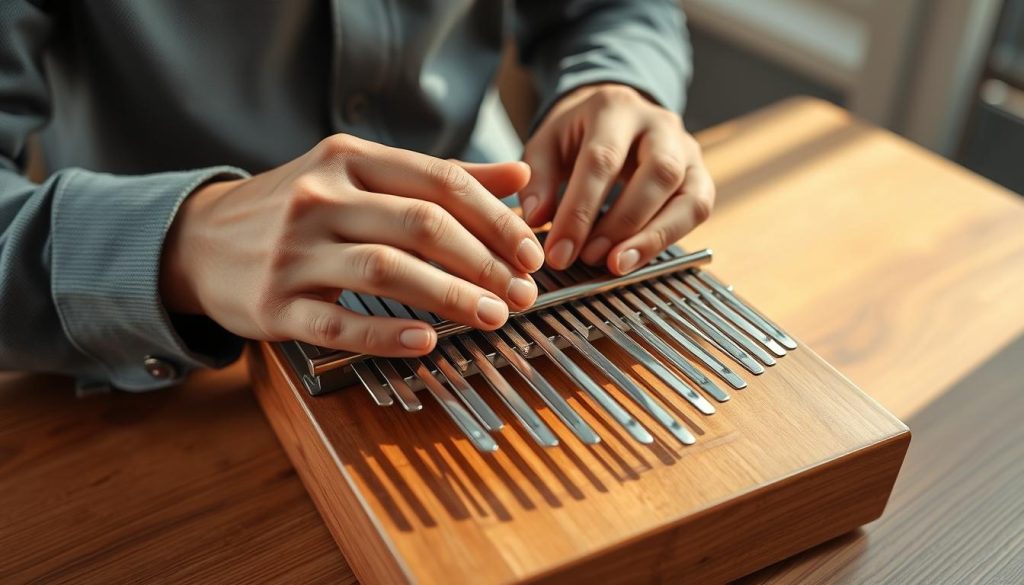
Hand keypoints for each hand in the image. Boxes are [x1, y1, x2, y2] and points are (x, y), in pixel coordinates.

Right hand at [160, 134, 543, 356]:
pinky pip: (338, 321)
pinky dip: (387, 332)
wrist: (199, 241)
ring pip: (384, 269)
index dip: (495, 219)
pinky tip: (427, 340)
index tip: (532, 251)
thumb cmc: (295, 209)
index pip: (439, 181)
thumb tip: (518, 178)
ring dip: (449, 296)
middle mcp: (319, 198)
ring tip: (493, 316)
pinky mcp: (274, 304)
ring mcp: (293, 252)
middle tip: (522, 292)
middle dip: (483, 261)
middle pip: (420, 224)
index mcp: (348, 161)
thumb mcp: (358, 176)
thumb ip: (438, 177)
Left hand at [520, 83, 714, 273]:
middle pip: (658, 173)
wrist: (615, 117)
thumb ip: (538, 180)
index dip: (579, 211)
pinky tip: (638, 256)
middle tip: (589, 257)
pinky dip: (669, 239)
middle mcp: (660, 125)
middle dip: (622, 223)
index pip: (602, 160)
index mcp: (615, 108)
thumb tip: (538, 219)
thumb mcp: (546, 145)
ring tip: (617, 265)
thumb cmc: (578, 135)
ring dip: (653, 238)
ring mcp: (688, 150)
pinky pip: (697, 211)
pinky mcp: (700, 176)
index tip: (559, 251)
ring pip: (688, 196)